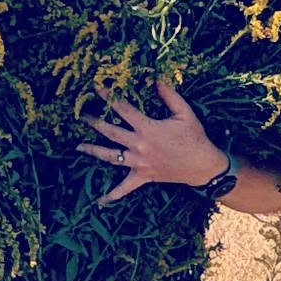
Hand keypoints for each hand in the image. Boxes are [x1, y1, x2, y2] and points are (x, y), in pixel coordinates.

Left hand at [75, 78, 226, 205]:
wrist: (202, 165)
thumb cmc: (194, 137)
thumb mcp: (184, 112)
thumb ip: (169, 95)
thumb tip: (155, 79)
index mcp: (148, 128)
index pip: (123, 109)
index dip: (109, 97)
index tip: (96, 88)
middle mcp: (140, 146)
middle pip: (110, 132)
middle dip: (94, 122)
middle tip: (81, 115)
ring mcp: (139, 163)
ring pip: (111, 157)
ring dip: (94, 151)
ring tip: (78, 146)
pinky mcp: (143, 177)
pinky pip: (125, 188)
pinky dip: (113, 195)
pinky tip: (99, 201)